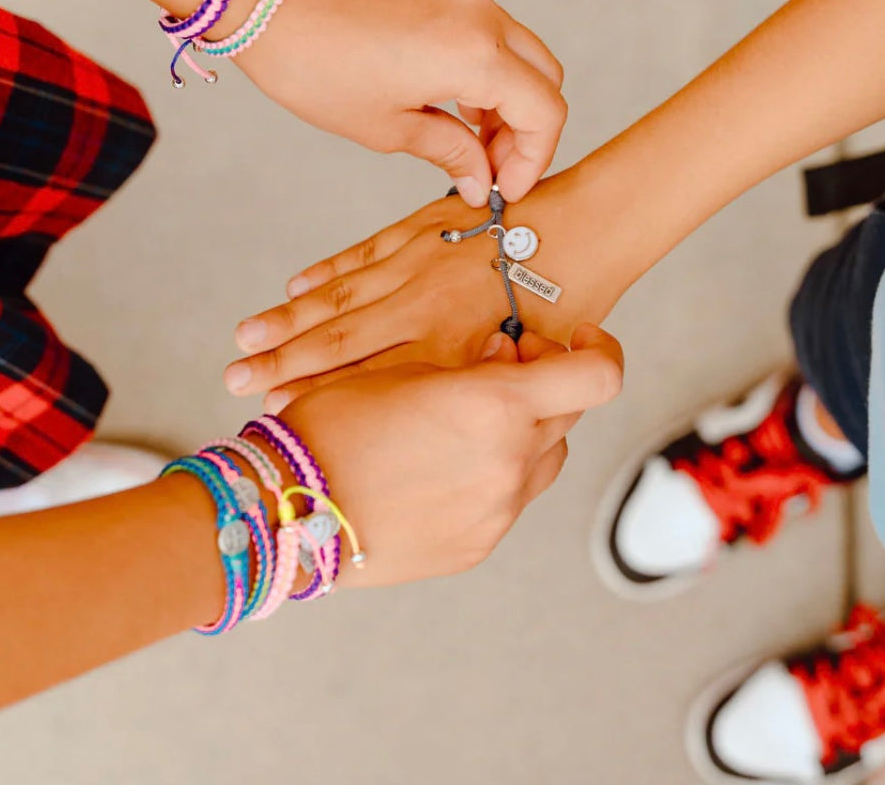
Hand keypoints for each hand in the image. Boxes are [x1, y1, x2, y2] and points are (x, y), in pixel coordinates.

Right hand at [225, 163, 630, 402]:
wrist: (580, 232)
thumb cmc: (556, 313)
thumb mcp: (521, 373)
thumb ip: (468, 402)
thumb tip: (426, 432)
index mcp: (450, 354)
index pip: (368, 384)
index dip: (319, 402)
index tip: (282, 416)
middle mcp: (425, 313)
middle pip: (339, 343)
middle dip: (281, 366)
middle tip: (235, 387)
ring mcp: (418, 267)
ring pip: (340, 299)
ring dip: (288, 322)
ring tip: (243, 343)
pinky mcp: (418, 232)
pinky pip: (361, 256)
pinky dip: (324, 274)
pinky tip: (291, 289)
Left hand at [235, 0, 564, 206]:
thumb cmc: (314, 65)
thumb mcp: (385, 126)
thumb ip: (449, 152)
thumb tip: (481, 181)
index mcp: (474, 54)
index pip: (545, 110)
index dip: (534, 158)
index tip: (504, 187)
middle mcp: (480, 13)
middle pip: (544, 76)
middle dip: (526, 128)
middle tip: (488, 165)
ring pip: (516, 50)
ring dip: (505, 96)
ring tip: (463, 135)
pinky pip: (484, 27)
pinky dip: (482, 65)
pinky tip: (443, 95)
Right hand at [281, 325, 623, 586]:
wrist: (286, 512)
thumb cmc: (334, 425)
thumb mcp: (401, 371)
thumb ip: (469, 362)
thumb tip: (505, 356)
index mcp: (495, 405)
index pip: (597, 376)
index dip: (597, 349)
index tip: (573, 338)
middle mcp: (511, 461)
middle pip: (567, 414)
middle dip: (542, 386)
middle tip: (495, 367)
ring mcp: (498, 511)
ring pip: (542, 459)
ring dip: (521, 431)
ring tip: (462, 418)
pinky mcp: (477, 546)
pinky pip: (507, 501)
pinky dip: (491, 474)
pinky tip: (440, 462)